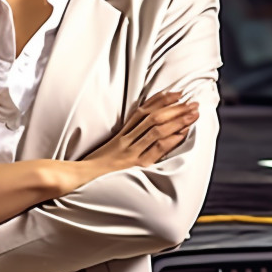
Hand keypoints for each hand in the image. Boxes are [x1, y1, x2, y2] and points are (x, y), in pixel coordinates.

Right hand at [83, 88, 198, 172]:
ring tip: (193, 113)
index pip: (142, 112)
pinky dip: (170, 140)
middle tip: (192, 101)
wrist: (77, 178)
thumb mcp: (107, 152)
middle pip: (153, 117)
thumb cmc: (92, 169)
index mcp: (120, 135)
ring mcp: (130, 152)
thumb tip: (138, 138)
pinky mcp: (134, 165)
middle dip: (174, 108)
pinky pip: (154, 149)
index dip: (160, 100)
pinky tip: (182, 133)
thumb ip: (122, 144)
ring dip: (177, 120)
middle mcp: (126, 140)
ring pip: (156, 129)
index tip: (175, 93)